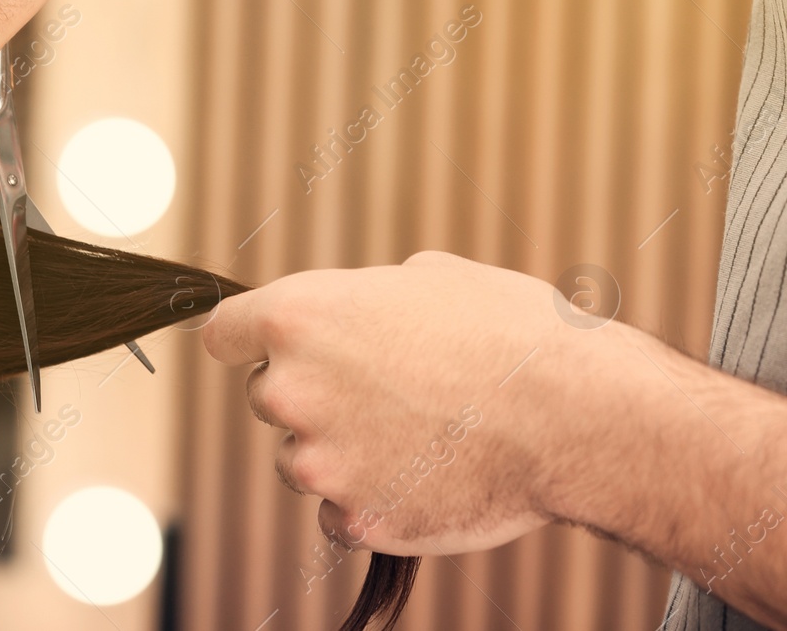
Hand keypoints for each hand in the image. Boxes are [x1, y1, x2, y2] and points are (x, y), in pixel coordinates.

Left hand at [201, 251, 580, 554]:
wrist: (576, 414)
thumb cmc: (510, 332)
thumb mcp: (425, 279)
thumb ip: (359, 302)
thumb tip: (349, 318)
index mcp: (297, 317)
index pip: (222, 333)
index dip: (245, 339)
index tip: (256, 347)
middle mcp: (291, 389)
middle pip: (268, 397)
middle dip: (313, 393)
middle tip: (385, 389)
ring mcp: (320, 461)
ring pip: (302, 458)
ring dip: (340, 450)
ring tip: (418, 433)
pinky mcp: (357, 519)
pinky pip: (339, 513)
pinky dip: (371, 501)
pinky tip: (424, 476)